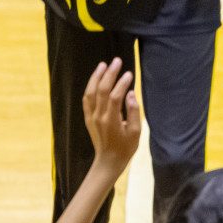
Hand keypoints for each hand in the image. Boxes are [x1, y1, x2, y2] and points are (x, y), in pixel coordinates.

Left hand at [83, 58, 140, 175]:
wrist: (109, 161)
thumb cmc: (126, 148)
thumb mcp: (135, 132)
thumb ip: (133, 112)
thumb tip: (130, 93)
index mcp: (111, 120)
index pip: (115, 96)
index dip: (122, 83)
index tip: (129, 73)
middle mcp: (98, 116)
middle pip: (102, 90)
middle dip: (109, 74)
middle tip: (116, 61)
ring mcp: (91, 116)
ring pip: (91, 91)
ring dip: (97, 77)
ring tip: (103, 65)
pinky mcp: (88, 118)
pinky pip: (87, 98)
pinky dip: (91, 87)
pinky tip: (96, 79)